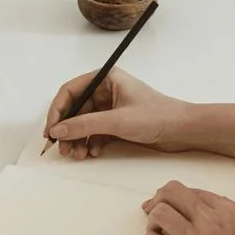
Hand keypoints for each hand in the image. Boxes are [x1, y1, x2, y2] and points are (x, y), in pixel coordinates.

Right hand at [44, 68, 190, 159]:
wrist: (184, 131)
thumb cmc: (156, 116)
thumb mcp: (117, 120)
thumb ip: (85, 125)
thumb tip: (57, 131)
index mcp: (105, 79)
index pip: (70, 91)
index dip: (58, 110)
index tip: (51, 130)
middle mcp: (106, 91)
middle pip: (75, 109)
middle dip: (67, 130)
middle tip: (62, 149)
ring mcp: (111, 108)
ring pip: (84, 123)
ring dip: (77, 139)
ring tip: (77, 155)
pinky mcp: (117, 123)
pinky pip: (95, 132)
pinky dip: (90, 143)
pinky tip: (93, 153)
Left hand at [143, 181, 234, 234]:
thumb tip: (223, 214)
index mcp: (229, 210)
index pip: (192, 191)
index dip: (178, 195)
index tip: (170, 200)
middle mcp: (209, 221)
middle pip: (171, 194)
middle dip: (160, 198)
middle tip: (154, 207)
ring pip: (159, 214)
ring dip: (153, 217)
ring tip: (156, 227)